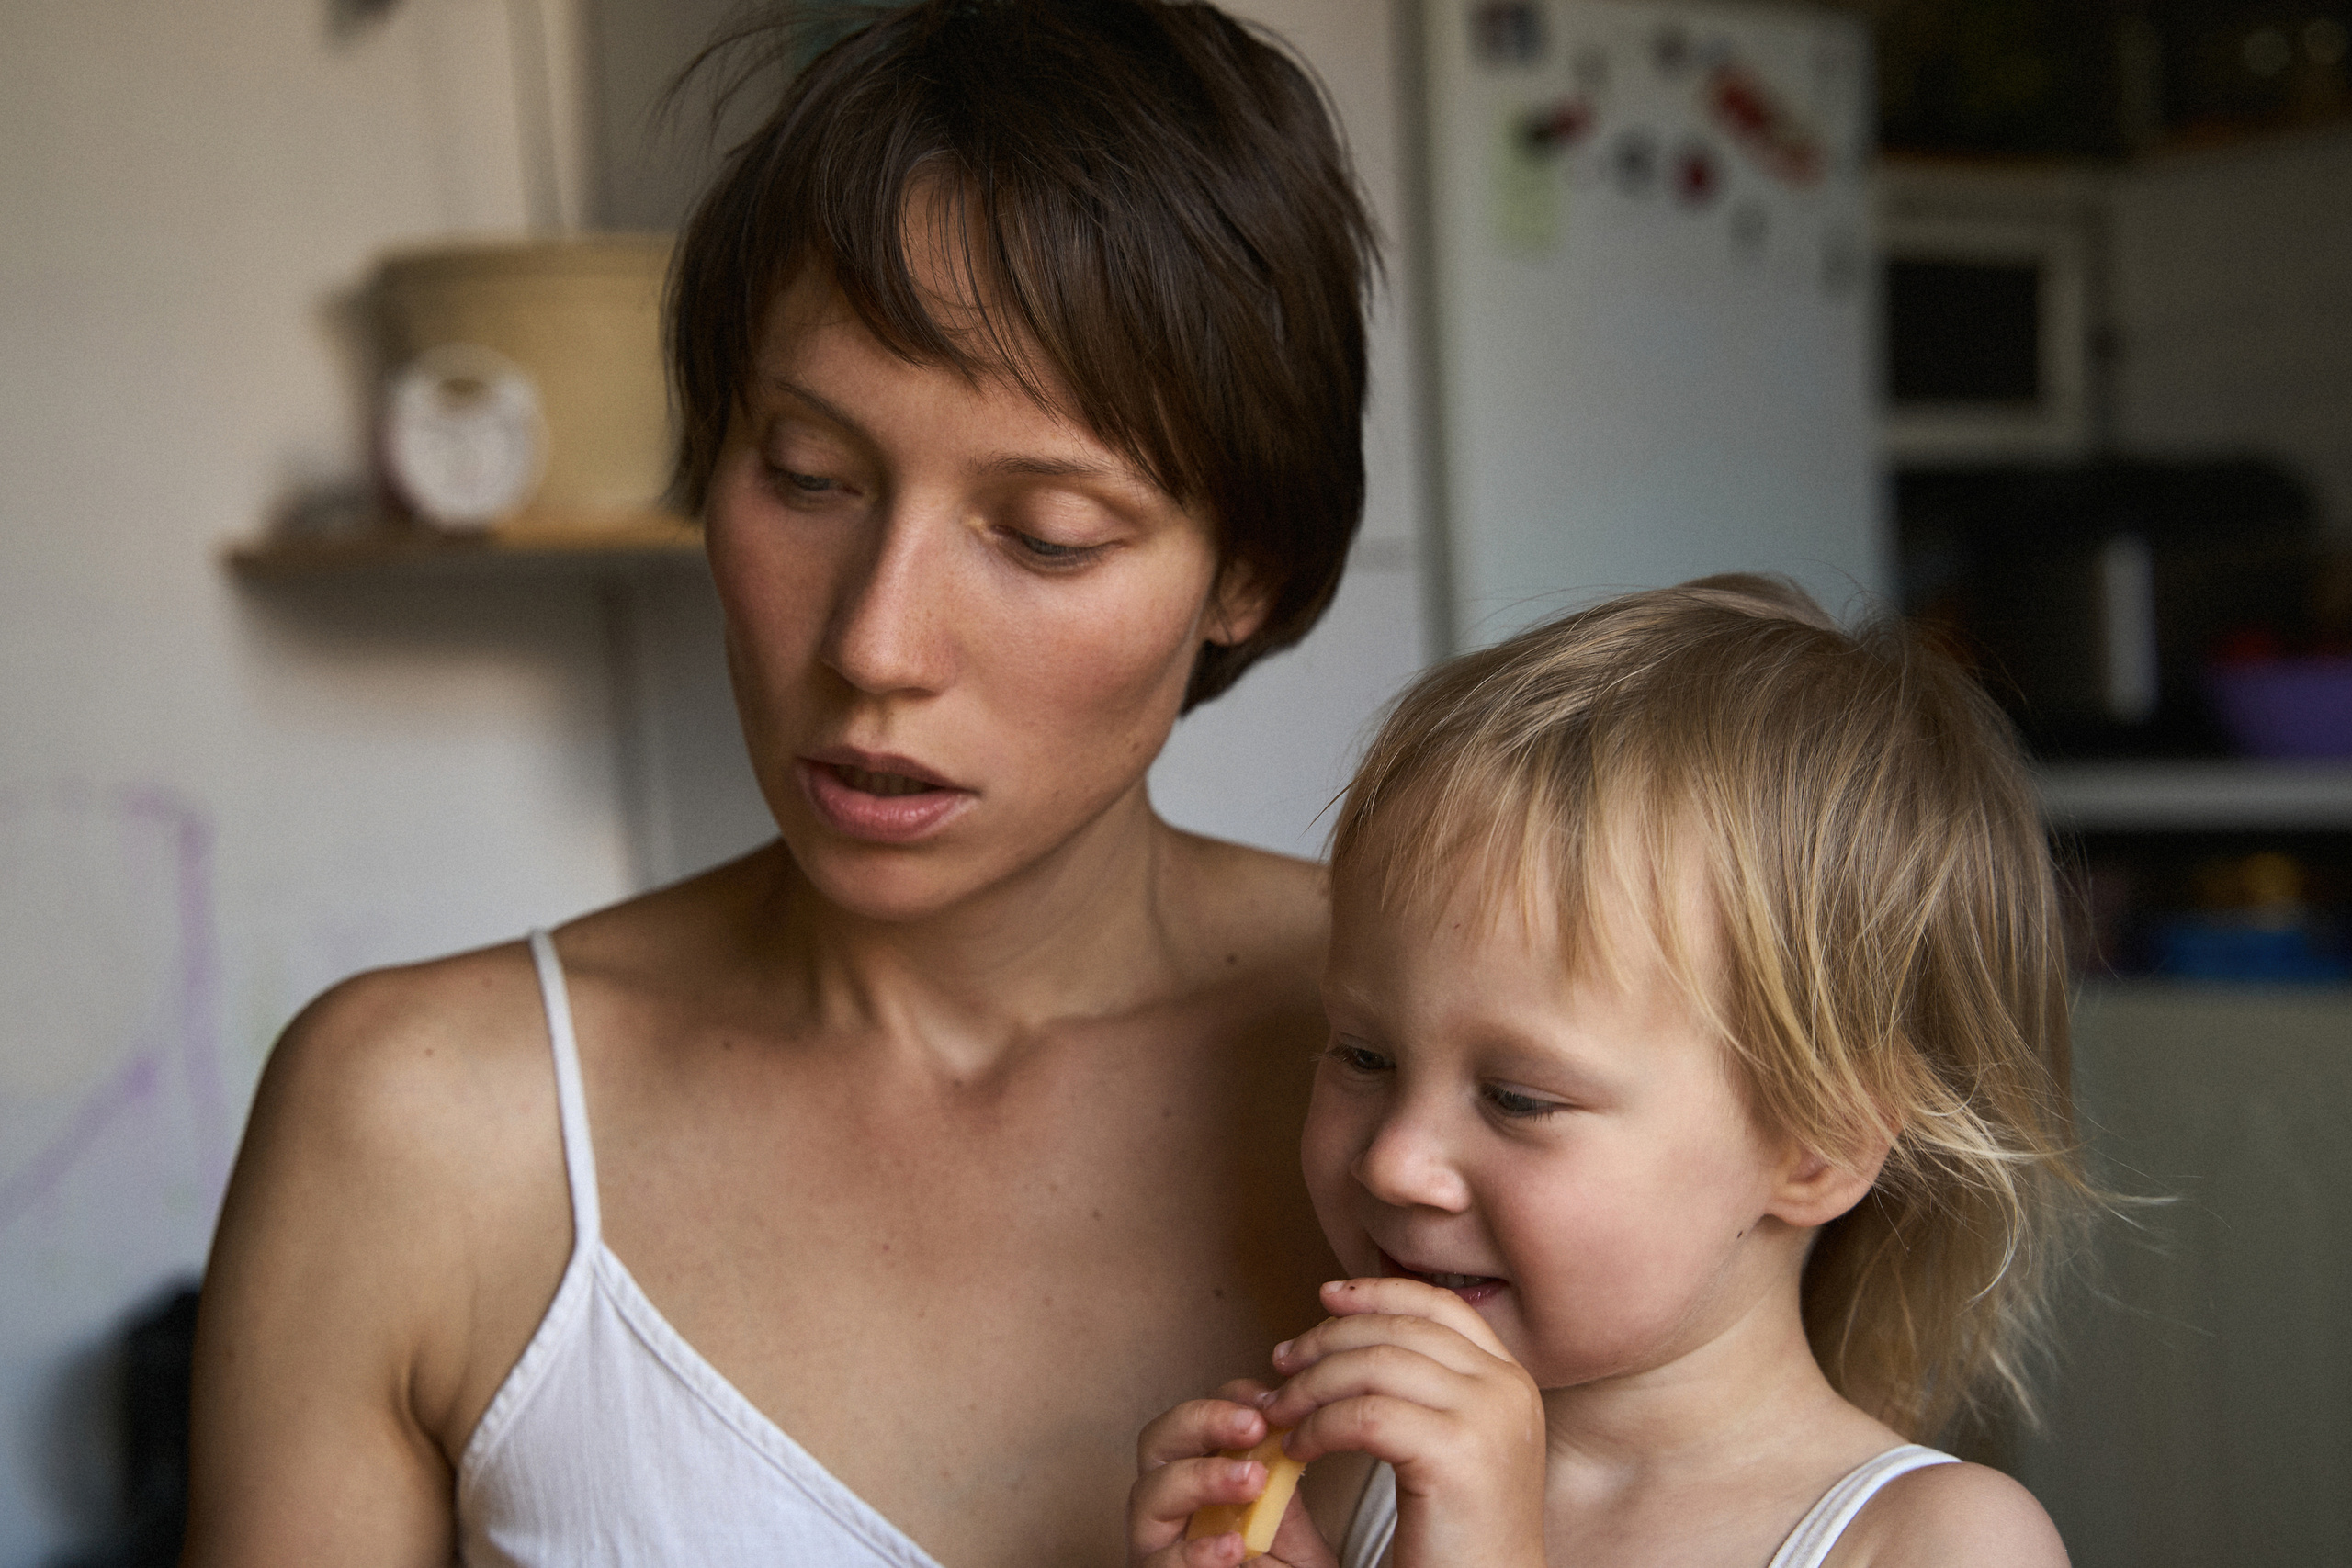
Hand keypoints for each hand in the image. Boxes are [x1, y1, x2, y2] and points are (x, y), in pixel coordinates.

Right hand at [1129, 1379, 1337, 1567]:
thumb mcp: (1290, 1530)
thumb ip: (1284, 1482)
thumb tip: (1298, 1419)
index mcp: (1195, 1483)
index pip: (1193, 1422)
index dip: (1224, 1399)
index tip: (1269, 1397)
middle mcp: (1165, 1511)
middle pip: (1157, 1442)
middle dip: (1202, 1421)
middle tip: (1255, 1424)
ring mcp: (1154, 1548)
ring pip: (1149, 1495)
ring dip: (1201, 1478)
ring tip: (1252, 1481)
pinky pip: (1161, 1565)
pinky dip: (1194, 1553)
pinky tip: (1232, 1547)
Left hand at [1261, 1278, 1546, 1567]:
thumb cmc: (1459, 1537)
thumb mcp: (1453, 1443)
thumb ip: (1422, 1387)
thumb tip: (1354, 1326)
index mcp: (1510, 1380)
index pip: (1440, 1305)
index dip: (1379, 1291)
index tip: (1327, 1296)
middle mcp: (1506, 1388)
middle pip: (1399, 1328)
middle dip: (1329, 1338)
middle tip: (1282, 1363)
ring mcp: (1487, 1418)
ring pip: (1375, 1364)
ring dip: (1312, 1383)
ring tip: (1279, 1410)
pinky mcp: (1456, 1456)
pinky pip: (1365, 1415)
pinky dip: (1319, 1426)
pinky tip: (1298, 1448)